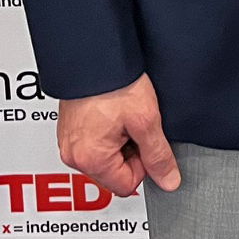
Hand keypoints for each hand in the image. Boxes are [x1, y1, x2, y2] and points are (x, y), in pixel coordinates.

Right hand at [57, 72, 180, 195]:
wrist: (96, 53)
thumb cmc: (116, 82)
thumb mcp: (146, 120)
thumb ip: (158, 155)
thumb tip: (169, 181)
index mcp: (90, 159)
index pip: (126, 185)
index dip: (144, 165)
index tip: (148, 141)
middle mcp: (74, 155)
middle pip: (113, 172)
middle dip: (131, 152)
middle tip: (137, 124)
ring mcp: (69, 142)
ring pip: (104, 157)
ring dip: (120, 141)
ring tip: (125, 114)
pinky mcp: (69, 128)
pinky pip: (93, 142)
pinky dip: (108, 130)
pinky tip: (114, 109)